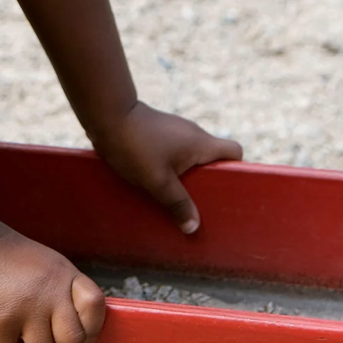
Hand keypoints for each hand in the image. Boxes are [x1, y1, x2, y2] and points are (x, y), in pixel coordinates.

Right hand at [0, 223, 105, 342]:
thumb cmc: (4, 255)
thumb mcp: (43, 262)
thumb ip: (58, 289)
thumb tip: (65, 330)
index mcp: (63, 274)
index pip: (94, 305)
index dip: (92, 330)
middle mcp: (50, 291)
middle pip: (71, 339)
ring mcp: (26, 307)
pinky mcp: (1, 320)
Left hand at [90, 100, 242, 233]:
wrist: (106, 114)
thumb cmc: (135, 146)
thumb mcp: (158, 181)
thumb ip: (178, 203)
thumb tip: (193, 227)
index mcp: (201, 143)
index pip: (234, 151)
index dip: (235, 170)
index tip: (224, 191)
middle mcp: (192, 133)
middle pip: (212, 159)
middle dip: (207, 181)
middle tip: (198, 203)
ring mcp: (175, 130)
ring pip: (190, 156)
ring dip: (186, 175)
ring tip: (176, 197)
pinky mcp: (158, 131)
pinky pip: (174, 152)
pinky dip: (171, 166)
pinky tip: (157, 181)